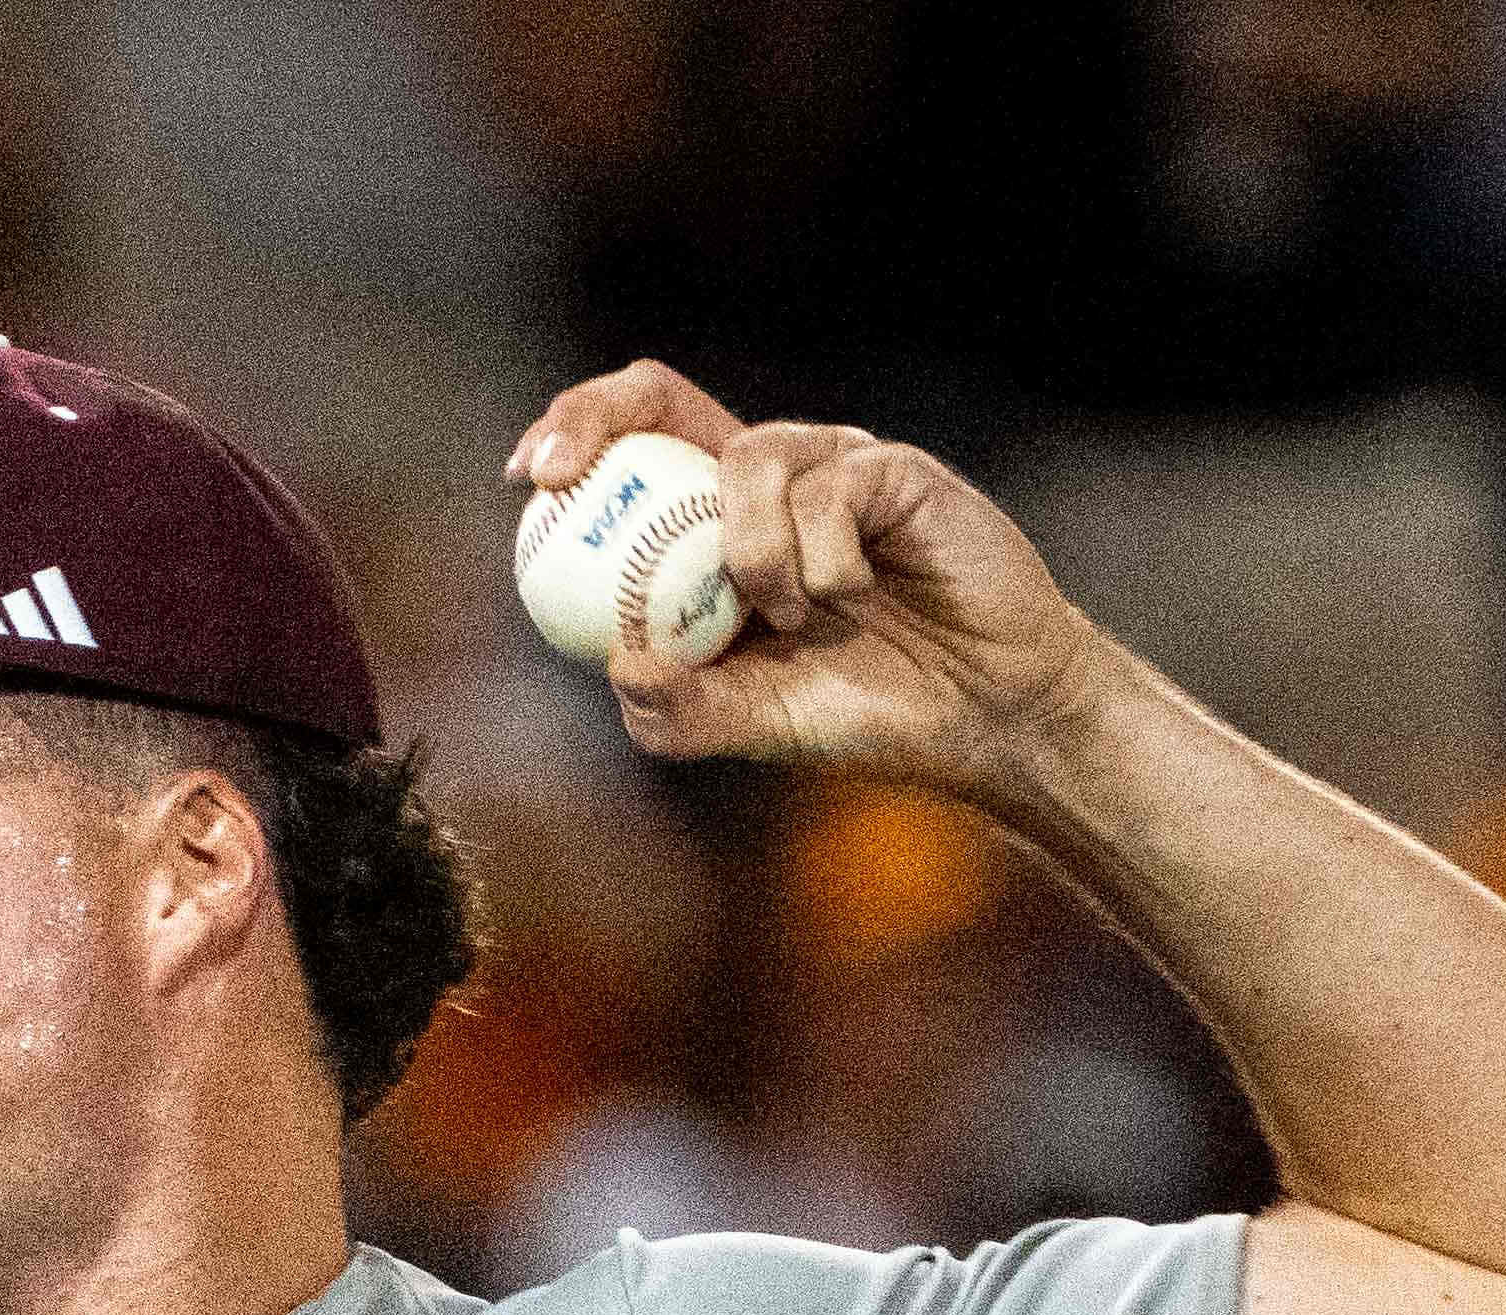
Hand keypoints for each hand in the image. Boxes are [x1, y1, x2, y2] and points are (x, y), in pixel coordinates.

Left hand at [509, 364, 1116, 794]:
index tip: (526, 482)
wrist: (978, 717)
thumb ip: (678, 709)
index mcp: (713, 522)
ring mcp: (833, 462)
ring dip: (750, 554)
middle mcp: (768, 475)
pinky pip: (829, 488)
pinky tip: (858, 598)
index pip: (629, 444)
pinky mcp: (897, 467)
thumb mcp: (748, 725)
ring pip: (745, 460)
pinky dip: (823, 561)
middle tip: (557, 475)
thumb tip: (616, 665)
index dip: (571, 438)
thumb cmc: (861, 710)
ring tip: (795, 620)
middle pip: (658, 397)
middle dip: (592, 417)